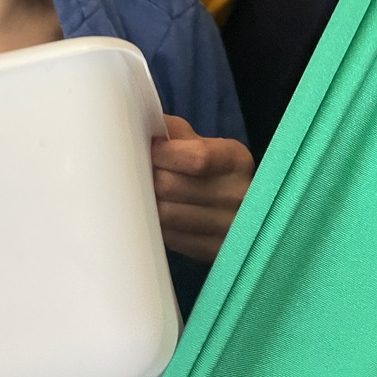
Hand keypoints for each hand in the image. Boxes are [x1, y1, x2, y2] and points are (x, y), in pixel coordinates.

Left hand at [152, 115, 254, 262]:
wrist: (233, 209)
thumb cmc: (206, 168)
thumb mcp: (198, 142)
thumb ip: (171, 131)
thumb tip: (136, 122)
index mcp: (236, 161)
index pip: (196, 159)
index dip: (164, 154)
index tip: (150, 150)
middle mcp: (239, 196)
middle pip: (172, 187)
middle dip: (149, 177)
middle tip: (139, 172)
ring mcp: (230, 230)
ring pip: (167, 216)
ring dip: (147, 202)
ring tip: (143, 192)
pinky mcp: (213, 253)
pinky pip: (170, 239)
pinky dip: (156, 226)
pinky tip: (155, 214)